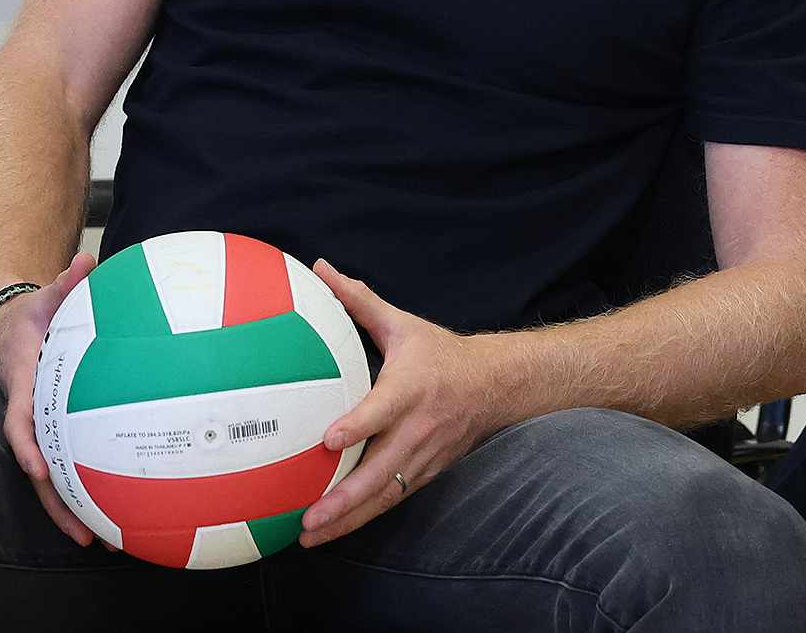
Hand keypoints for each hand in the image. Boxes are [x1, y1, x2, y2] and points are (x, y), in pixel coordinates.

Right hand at [0, 251, 97, 545]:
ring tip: (101, 541)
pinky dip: (88, 487)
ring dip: (74, 508)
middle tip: (85, 532)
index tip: (37, 466)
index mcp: (24, 387)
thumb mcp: (46, 297)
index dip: (27, 445)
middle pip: (38, 468)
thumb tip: (86, 259)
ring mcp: (44, 428)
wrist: (14, 328)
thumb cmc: (33, 315)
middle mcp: (31, 415)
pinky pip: (72, 463)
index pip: (19, 421)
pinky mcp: (59, 432)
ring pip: (54, 477)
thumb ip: (66, 281)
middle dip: (57, 501)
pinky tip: (117, 509)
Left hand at [298, 260, 497, 546]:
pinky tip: (332, 530)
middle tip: (308, 517)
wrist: (497, 384)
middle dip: (343, 499)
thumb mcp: (403, 325)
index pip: (383, 411)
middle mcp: (418, 428)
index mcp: (411, 390)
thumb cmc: (441, 354)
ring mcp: (423, 455)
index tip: (330, 440)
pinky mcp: (425, 472)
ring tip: (310, 536)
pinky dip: (362, 517)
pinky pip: (391, 499)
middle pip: (380, 471)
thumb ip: (359, 301)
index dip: (359, 426)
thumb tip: (320, 269)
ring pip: (384, 495)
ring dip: (348, 519)